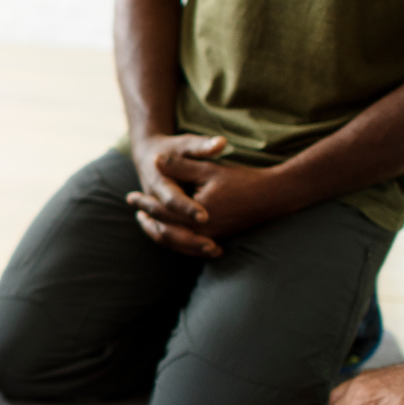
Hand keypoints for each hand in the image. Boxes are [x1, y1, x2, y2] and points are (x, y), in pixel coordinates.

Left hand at [128, 136, 299, 256]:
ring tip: (146, 221)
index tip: (130, 196)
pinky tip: (170, 230)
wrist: (272, 195)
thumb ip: (181, 166)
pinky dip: (175, 239)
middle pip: (166, 229)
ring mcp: (210, 238)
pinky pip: (189, 245)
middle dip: (148, 218)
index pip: (162, 211)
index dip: (144, 203)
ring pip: (176, 242)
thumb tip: (155, 160)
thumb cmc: (240, 180)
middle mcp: (202, 232)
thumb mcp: (208, 169)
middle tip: (134, 209)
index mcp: (197, 215)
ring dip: (159, 232)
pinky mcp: (217, 239)